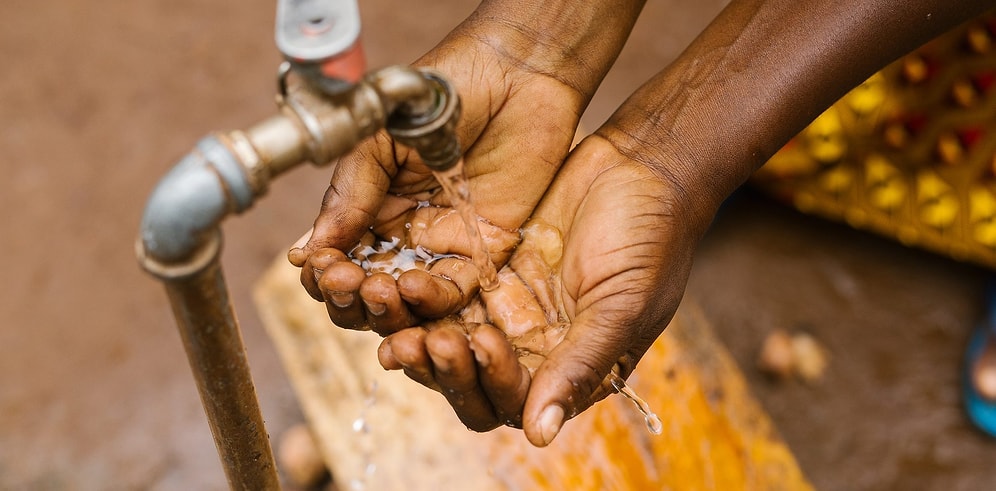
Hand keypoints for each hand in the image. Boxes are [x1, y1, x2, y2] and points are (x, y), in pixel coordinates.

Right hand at [288, 1, 644, 334]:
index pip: (337, 261)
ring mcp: (444, 246)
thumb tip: (310, 248)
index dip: (324, 274)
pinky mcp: (486, 251)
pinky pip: (456, 293)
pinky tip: (414, 286)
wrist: (515, 74)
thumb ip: (351, 192)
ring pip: (408, 305)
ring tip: (379, 289)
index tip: (320, 268)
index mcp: (369, 209)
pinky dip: (433, 300)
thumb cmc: (443, 93)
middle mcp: (404, 235)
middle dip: (351, 299)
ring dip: (388, 308)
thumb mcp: (381, 139)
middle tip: (348, 282)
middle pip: (367, 296)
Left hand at [377, 135, 704, 445]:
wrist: (641, 167)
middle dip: (439, 366)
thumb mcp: (623, 306)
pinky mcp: (483, 271)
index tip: (482, 340)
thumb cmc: (651, 240)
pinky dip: (415, 293)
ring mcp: (502, 309)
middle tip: (414, 340)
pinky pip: (440, 291)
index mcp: (566, 370)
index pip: (512, 401)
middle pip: (466, 379)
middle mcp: (528, 348)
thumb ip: (581, 366)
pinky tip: (392, 279)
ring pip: (444, 337)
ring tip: (392, 305)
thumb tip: (539, 436)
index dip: (489, 382)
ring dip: (414, 331)